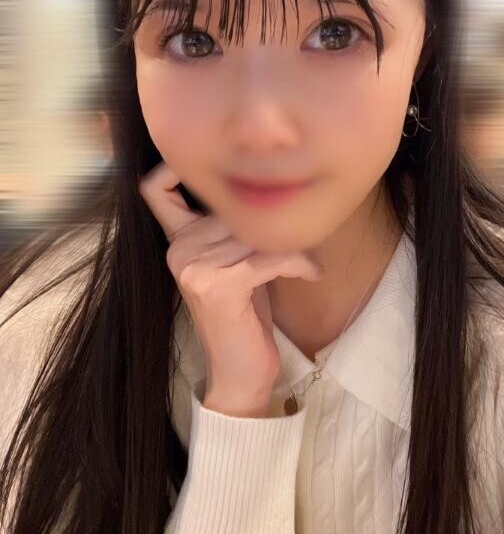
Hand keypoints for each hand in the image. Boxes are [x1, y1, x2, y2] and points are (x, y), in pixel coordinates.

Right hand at [138, 161, 323, 414]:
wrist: (239, 373)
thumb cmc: (243, 314)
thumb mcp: (231, 262)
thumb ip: (229, 227)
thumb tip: (263, 183)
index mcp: (176, 241)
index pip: (154, 190)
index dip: (171, 168)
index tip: (216, 166)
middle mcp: (178, 250)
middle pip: (232, 207)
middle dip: (270, 221)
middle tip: (300, 234)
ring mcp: (194, 267)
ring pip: (256, 230)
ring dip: (292, 245)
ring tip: (306, 262)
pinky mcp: (219, 285)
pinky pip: (272, 256)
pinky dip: (299, 263)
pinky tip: (311, 274)